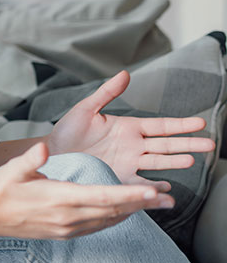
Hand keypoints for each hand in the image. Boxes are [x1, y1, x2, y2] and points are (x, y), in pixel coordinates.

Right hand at [0, 142, 172, 238]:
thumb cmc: (1, 189)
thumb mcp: (14, 169)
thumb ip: (32, 158)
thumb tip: (43, 146)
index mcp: (59, 198)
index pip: (103, 197)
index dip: (130, 195)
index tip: (151, 191)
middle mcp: (68, 217)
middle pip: (113, 211)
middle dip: (141, 205)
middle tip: (166, 199)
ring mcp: (67, 228)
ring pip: (108, 221)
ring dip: (132, 213)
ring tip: (152, 205)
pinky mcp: (65, 233)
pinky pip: (97, 227)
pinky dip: (115, 219)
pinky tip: (123, 213)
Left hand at [46, 71, 215, 189]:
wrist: (52, 154)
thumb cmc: (68, 130)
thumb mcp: (86, 108)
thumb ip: (106, 93)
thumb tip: (124, 74)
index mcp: (128, 128)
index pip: (160, 125)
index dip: (180, 125)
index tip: (200, 123)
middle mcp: (133, 146)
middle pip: (166, 145)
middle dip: (188, 144)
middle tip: (209, 145)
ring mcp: (129, 163)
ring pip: (158, 163)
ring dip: (174, 162)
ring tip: (190, 161)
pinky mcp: (119, 178)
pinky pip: (140, 183)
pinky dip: (153, 187)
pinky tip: (167, 189)